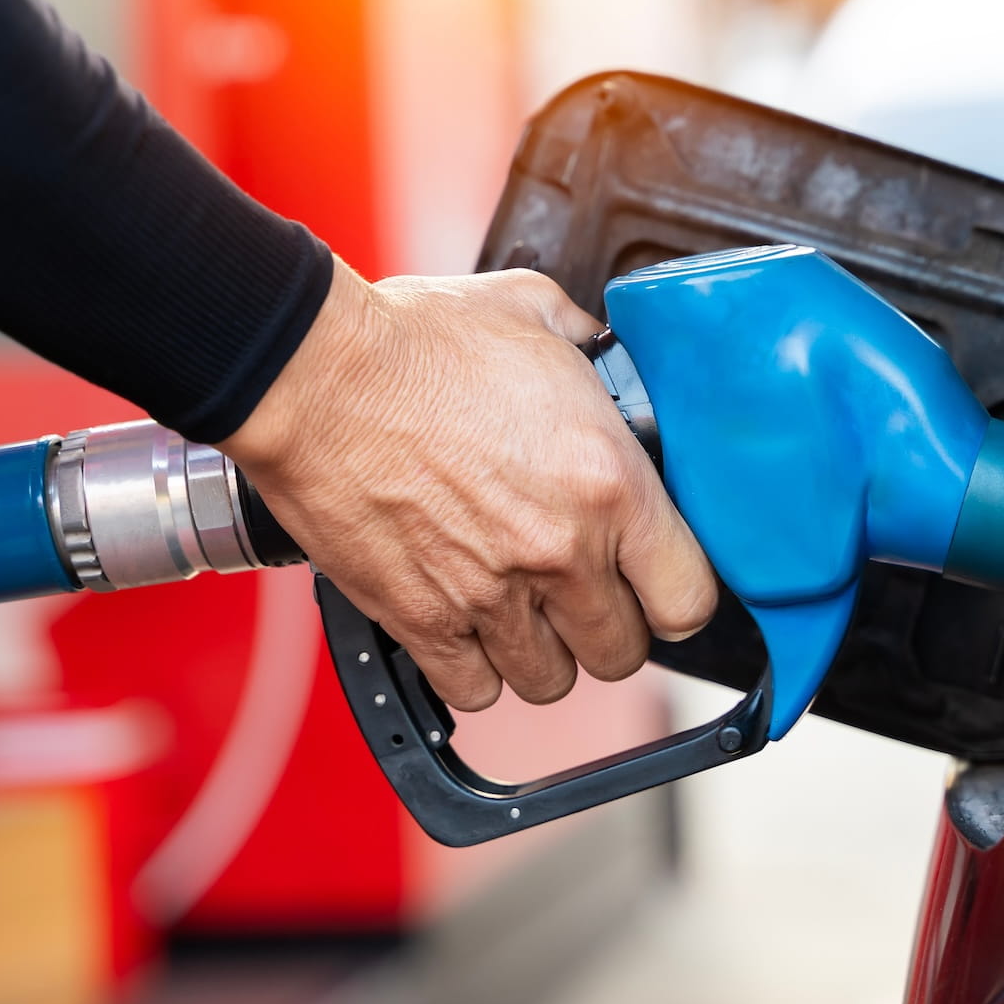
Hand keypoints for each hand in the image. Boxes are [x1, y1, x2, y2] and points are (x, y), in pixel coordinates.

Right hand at [221, 257, 717, 711]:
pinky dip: (473, 668)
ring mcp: (490, 594)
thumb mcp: (537, 313)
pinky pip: (474, 690)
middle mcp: (560, 550)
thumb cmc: (416, 339)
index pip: (689, 598)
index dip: (676, 595)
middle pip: (622, 652)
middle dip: (607, 625)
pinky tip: (465, 622)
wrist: (314, 373)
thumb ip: (594, 351)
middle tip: (580, 590)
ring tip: (520, 607)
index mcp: (609, 481)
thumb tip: (613, 368)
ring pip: (550, 681)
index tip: (656, 583)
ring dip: (540, 651)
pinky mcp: (421, 620)